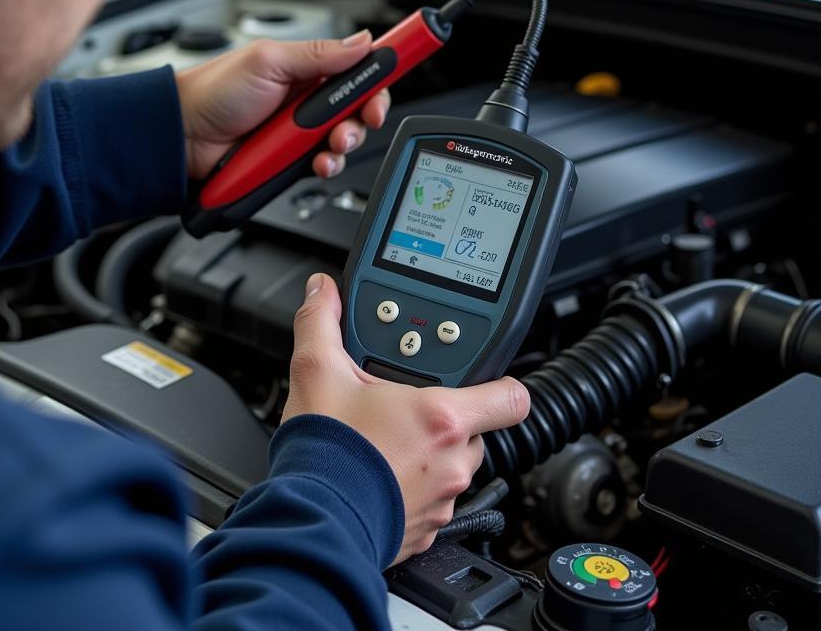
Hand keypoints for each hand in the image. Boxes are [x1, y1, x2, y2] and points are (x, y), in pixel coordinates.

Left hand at [174, 32, 391, 180]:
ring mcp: (301, 132)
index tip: (405, 61)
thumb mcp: (268, 62)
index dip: (382, 68)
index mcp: (307, 68)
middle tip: (364, 116)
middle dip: (367, 114)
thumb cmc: (213, 90)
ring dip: (347, 142)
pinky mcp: (292, 160)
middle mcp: (308, 99)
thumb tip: (362, 42)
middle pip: (360, 106)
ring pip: (346, 138)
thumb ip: (319, 55)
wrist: (181, 137)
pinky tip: (319, 162)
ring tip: (331, 143)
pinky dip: (327, 164)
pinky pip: (324, 163)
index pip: (358, 66)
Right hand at [282, 274, 529, 564]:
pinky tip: (376, 475)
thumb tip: (323, 293)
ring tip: (384, 440)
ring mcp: (441, 500)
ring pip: (452, 467)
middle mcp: (452, 461)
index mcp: (441, 417)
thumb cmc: (325, 454)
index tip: (483, 377)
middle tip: (404, 406)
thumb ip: (322, 322)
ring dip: (428, 454)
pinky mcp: (424, 531)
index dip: (501, 383)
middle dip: (445, 417)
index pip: (511, 397)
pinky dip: (410, 488)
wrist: (311, 521)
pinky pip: (431, 502)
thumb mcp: (316, 371)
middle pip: (475, 430)